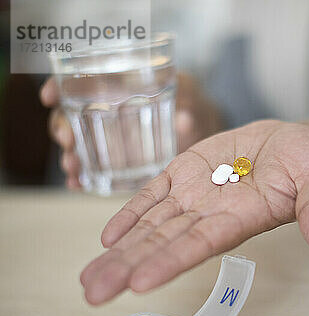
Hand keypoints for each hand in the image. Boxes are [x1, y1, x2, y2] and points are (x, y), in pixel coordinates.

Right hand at [39, 72, 221, 188]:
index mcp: (121, 84)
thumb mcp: (192, 99)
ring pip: (79, 143)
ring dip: (70, 155)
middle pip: (72, 115)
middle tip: (67, 140)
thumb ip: (188, 109)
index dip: (60, 86)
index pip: (81, 80)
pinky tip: (77, 185)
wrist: (201, 127)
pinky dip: (83, 176)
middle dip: (63, 127)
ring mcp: (110, 136)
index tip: (49, 97)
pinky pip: (93, 167)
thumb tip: (184, 120)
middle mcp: (108, 109)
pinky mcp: (117, 159)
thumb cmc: (192, 104)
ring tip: (72, 168)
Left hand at [80, 120, 308, 304]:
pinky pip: (155, 192)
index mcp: (244, 217)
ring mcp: (198, 192)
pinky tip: (109, 235)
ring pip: (154, 223)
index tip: (139, 284)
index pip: (202, 243)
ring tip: (89, 277)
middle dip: (129, 266)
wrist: (298, 140)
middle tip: (93, 293)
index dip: (171, 261)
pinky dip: (133, 211)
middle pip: (167, 241)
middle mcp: (214, 212)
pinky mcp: (188, 170)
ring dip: (121, 248)